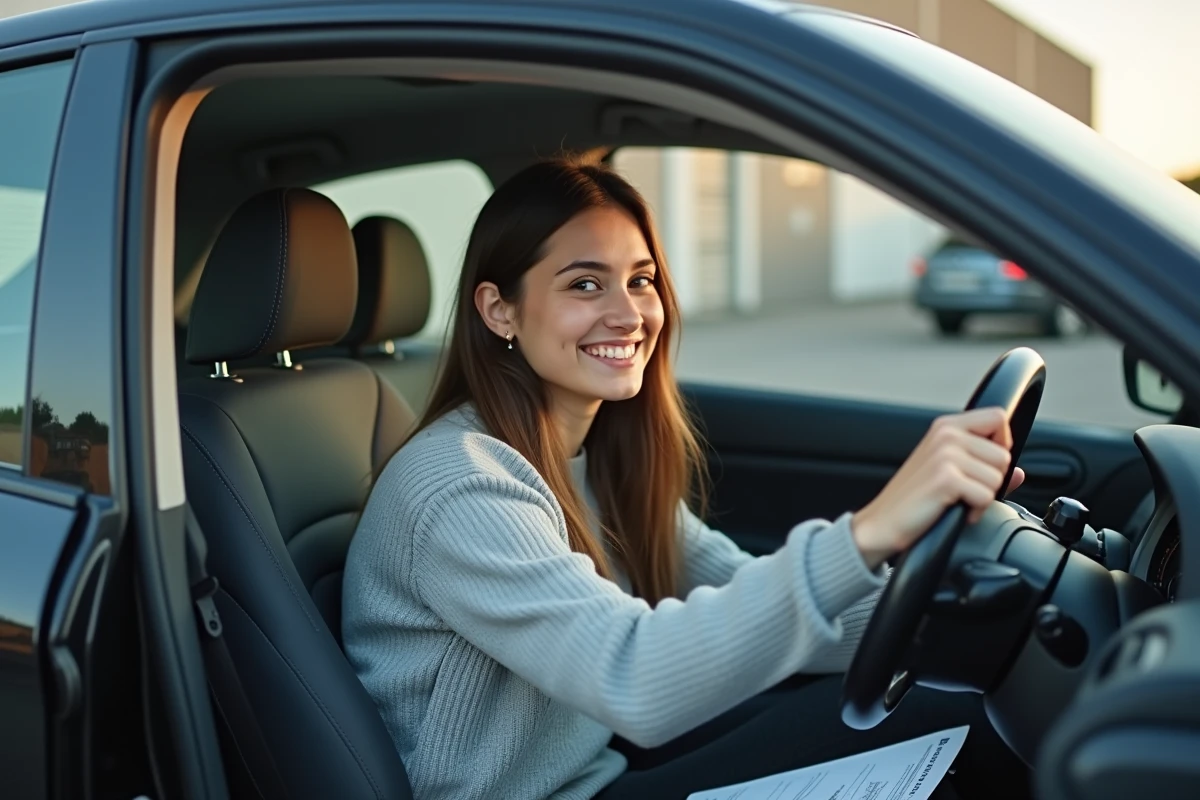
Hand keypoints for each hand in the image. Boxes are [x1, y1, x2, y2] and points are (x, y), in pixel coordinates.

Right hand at [850, 408, 1025, 569]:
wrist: (881, 523)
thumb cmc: (912, 500)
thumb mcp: (949, 474)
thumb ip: (985, 468)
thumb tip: (1020, 472)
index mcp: (946, 426)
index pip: (997, 418)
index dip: (1002, 444)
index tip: (984, 465)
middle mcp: (946, 434)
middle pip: (1003, 454)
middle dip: (991, 480)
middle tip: (964, 492)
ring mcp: (945, 455)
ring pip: (998, 477)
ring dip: (983, 498)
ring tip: (957, 501)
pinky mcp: (946, 478)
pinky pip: (987, 496)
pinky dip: (975, 511)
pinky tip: (955, 511)